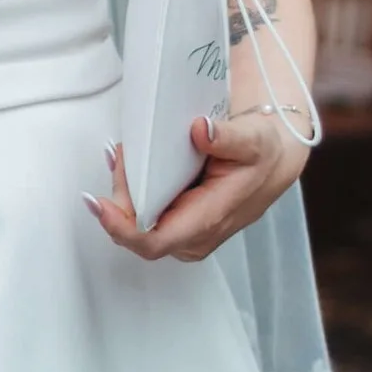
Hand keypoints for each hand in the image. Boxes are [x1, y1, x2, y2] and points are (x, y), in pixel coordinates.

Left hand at [86, 107, 311, 265]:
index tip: (99, 203)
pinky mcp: (179, 224)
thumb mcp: (253, 139)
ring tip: (122, 156)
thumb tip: (200, 130)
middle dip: (120, 196)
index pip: (154, 241)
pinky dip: (131, 190)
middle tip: (119, 156)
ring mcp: (185, 233)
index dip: (121, 228)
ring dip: (124, 192)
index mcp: (208, 219)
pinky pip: (144, 215)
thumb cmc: (262, 154)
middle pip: (137, 230)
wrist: (272, 162)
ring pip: (137, 223)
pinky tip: (128, 165)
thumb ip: (227, 137)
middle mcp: (194, 236)